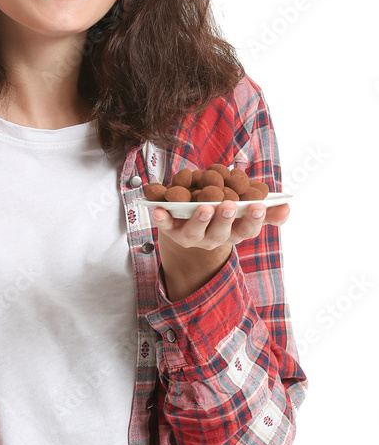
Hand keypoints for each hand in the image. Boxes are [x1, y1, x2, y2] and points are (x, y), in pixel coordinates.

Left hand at [151, 199, 289, 250]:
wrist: (189, 226)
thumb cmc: (220, 215)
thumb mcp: (243, 213)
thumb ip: (266, 210)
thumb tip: (286, 206)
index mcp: (234, 232)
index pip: (247, 229)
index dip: (253, 219)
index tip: (258, 206)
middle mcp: (213, 238)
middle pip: (221, 233)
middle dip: (226, 219)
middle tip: (230, 205)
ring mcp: (192, 236)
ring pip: (196, 232)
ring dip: (200, 219)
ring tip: (203, 207)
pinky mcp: (172, 231)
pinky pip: (166, 226)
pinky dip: (162, 218)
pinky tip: (158, 209)